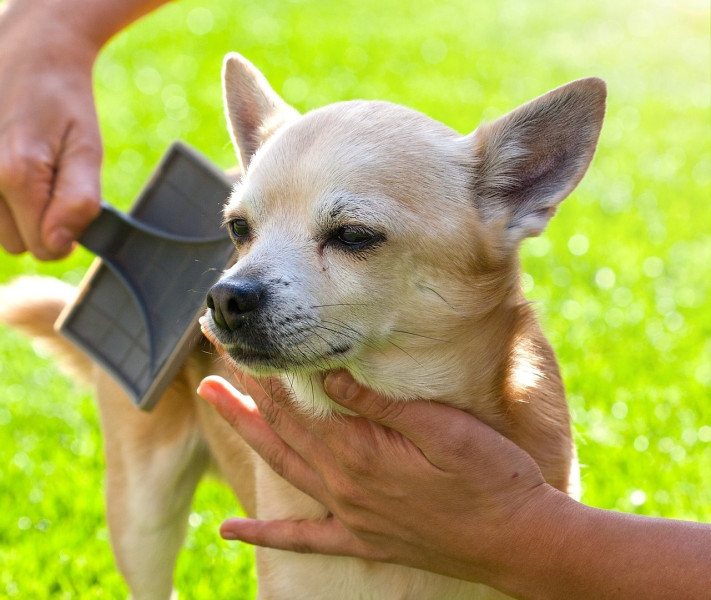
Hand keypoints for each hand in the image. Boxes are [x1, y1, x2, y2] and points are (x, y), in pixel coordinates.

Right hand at [0, 1, 102, 258]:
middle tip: (50, 178)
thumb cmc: (65, 104)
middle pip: (16, 244)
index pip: (43, 248)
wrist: (30, 54)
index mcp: (15, 175)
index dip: (66, 235)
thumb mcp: (87, 150)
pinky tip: (8, 165)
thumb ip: (78, 201)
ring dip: (15, 212)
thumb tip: (58, 245)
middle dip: (38, 223)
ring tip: (27, 169)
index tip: (71, 203)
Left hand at [197, 371, 557, 584]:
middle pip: (281, 432)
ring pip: (283, 470)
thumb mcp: (441, 427)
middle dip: (244, 398)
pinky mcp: (364, 539)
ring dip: (246, 438)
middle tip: (211, 372)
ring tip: (214, 409)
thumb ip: (379, 403)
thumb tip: (329, 372)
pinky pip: (303, 540)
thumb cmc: (489, 476)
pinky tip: (232, 532)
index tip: (239, 349)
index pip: (298, 406)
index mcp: (360, 452)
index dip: (266, 376)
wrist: (518, 541)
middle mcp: (343, 485)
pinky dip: (263, 536)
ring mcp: (350, 516)